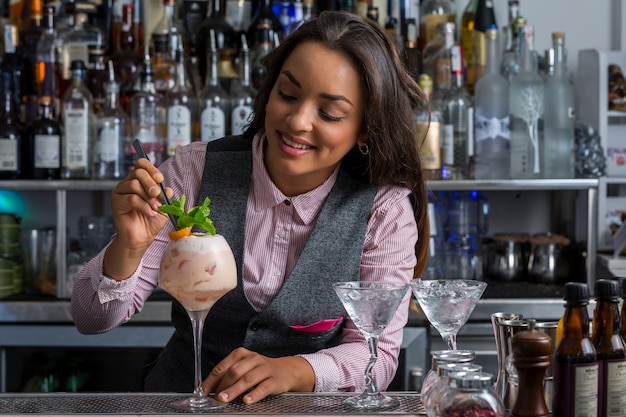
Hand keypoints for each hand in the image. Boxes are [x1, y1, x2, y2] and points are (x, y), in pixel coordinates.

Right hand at [103, 158, 172, 278]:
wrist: (141, 238)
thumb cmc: (151, 221)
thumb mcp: (164, 206)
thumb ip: (166, 196)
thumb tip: (167, 189)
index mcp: (139, 181)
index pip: (141, 164)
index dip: (151, 168)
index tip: (160, 179)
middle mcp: (128, 184)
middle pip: (138, 172)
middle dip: (151, 183)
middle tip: (157, 195)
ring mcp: (120, 192)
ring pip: (134, 184)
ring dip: (148, 197)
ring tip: (154, 208)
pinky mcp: (116, 203)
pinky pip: (131, 198)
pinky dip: (143, 206)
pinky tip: (149, 213)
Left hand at [202, 347, 314, 404]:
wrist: (285, 371)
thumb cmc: (259, 371)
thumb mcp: (243, 368)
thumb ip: (227, 376)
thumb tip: (209, 390)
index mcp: (241, 354)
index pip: (222, 367)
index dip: (211, 380)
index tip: (203, 392)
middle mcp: (253, 359)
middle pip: (234, 371)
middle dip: (223, 385)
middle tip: (216, 397)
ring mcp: (264, 369)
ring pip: (247, 379)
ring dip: (234, 390)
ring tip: (225, 399)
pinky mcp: (274, 380)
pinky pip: (263, 387)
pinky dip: (254, 394)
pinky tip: (246, 401)